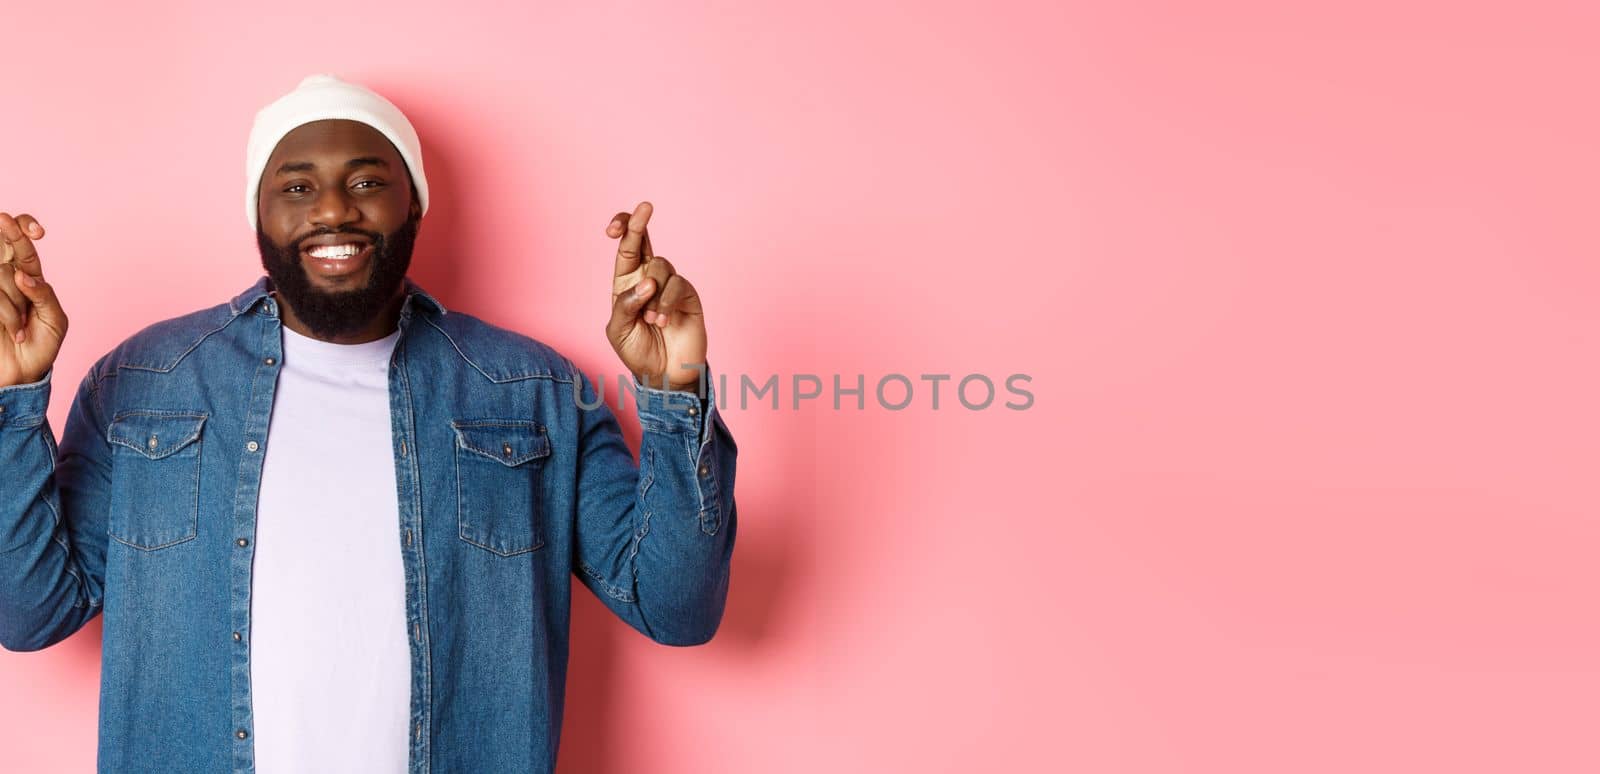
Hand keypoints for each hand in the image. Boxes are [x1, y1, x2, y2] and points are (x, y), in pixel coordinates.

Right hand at [0, 212, 68, 387]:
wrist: (19, 375)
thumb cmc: (40, 347)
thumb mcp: (55, 321)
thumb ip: (44, 296)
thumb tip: (24, 276)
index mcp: (28, 277)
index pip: (24, 244)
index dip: (25, 229)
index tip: (38, 232)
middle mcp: (5, 278)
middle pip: (4, 245)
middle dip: (10, 233)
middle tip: (4, 220)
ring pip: (1, 276)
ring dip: (14, 304)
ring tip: (21, 328)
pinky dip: (7, 314)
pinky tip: (14, 332)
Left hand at [605, 201, 706, 391]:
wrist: (665, 374)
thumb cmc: (638, 351)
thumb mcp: (619, 330)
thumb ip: (625, 305)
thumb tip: (646, 284)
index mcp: (627, 282)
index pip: (625, 248)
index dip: (623, 230)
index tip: (614, 227)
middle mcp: (648, 278)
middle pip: (644, 242)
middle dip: (640, 223)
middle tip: (645, 207)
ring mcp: (669, 285)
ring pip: (661, 266)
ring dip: (653, 292)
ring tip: (650, 320)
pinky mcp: (687, 295)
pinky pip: (677, 285)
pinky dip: (666, 303)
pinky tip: (662, 322)